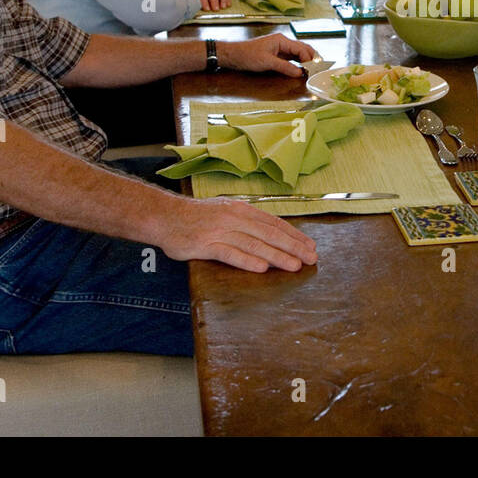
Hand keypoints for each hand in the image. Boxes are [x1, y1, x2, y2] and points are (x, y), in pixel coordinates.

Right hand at [162, 197, 317, 271]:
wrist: (165, 216)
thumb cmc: (198, 217)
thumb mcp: (226, 211)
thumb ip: (247, 222)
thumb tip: (273, 233)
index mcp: (242, 210)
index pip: (274, 223)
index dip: (294, 235)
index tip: (310, 246)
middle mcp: (234, 218)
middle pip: (269, 233)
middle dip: (293, 247)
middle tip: (311, 258)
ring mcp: (220, 231)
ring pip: (255, 244)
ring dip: (277, 256)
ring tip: (294, 266)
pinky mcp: (206, 245)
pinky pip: (230, 253)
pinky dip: (247, 261)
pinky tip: (262, 268)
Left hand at [217, 33, 314, 75]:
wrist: (234, 55)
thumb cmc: (248, 55)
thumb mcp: (267, 62)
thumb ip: (285, 67)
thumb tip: (300, 73)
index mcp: (282, 40)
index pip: (301, 49)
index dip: (309, 59)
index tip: (313, 70)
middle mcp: (283, 42)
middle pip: (303, 49)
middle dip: (312, 58)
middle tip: (318, 69)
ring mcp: (281, 48)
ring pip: (299, 53)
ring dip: (306, 61)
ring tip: (313, 70)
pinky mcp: (278, 55)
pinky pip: (292, 58)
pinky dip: (299, 63)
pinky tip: (302, 69)